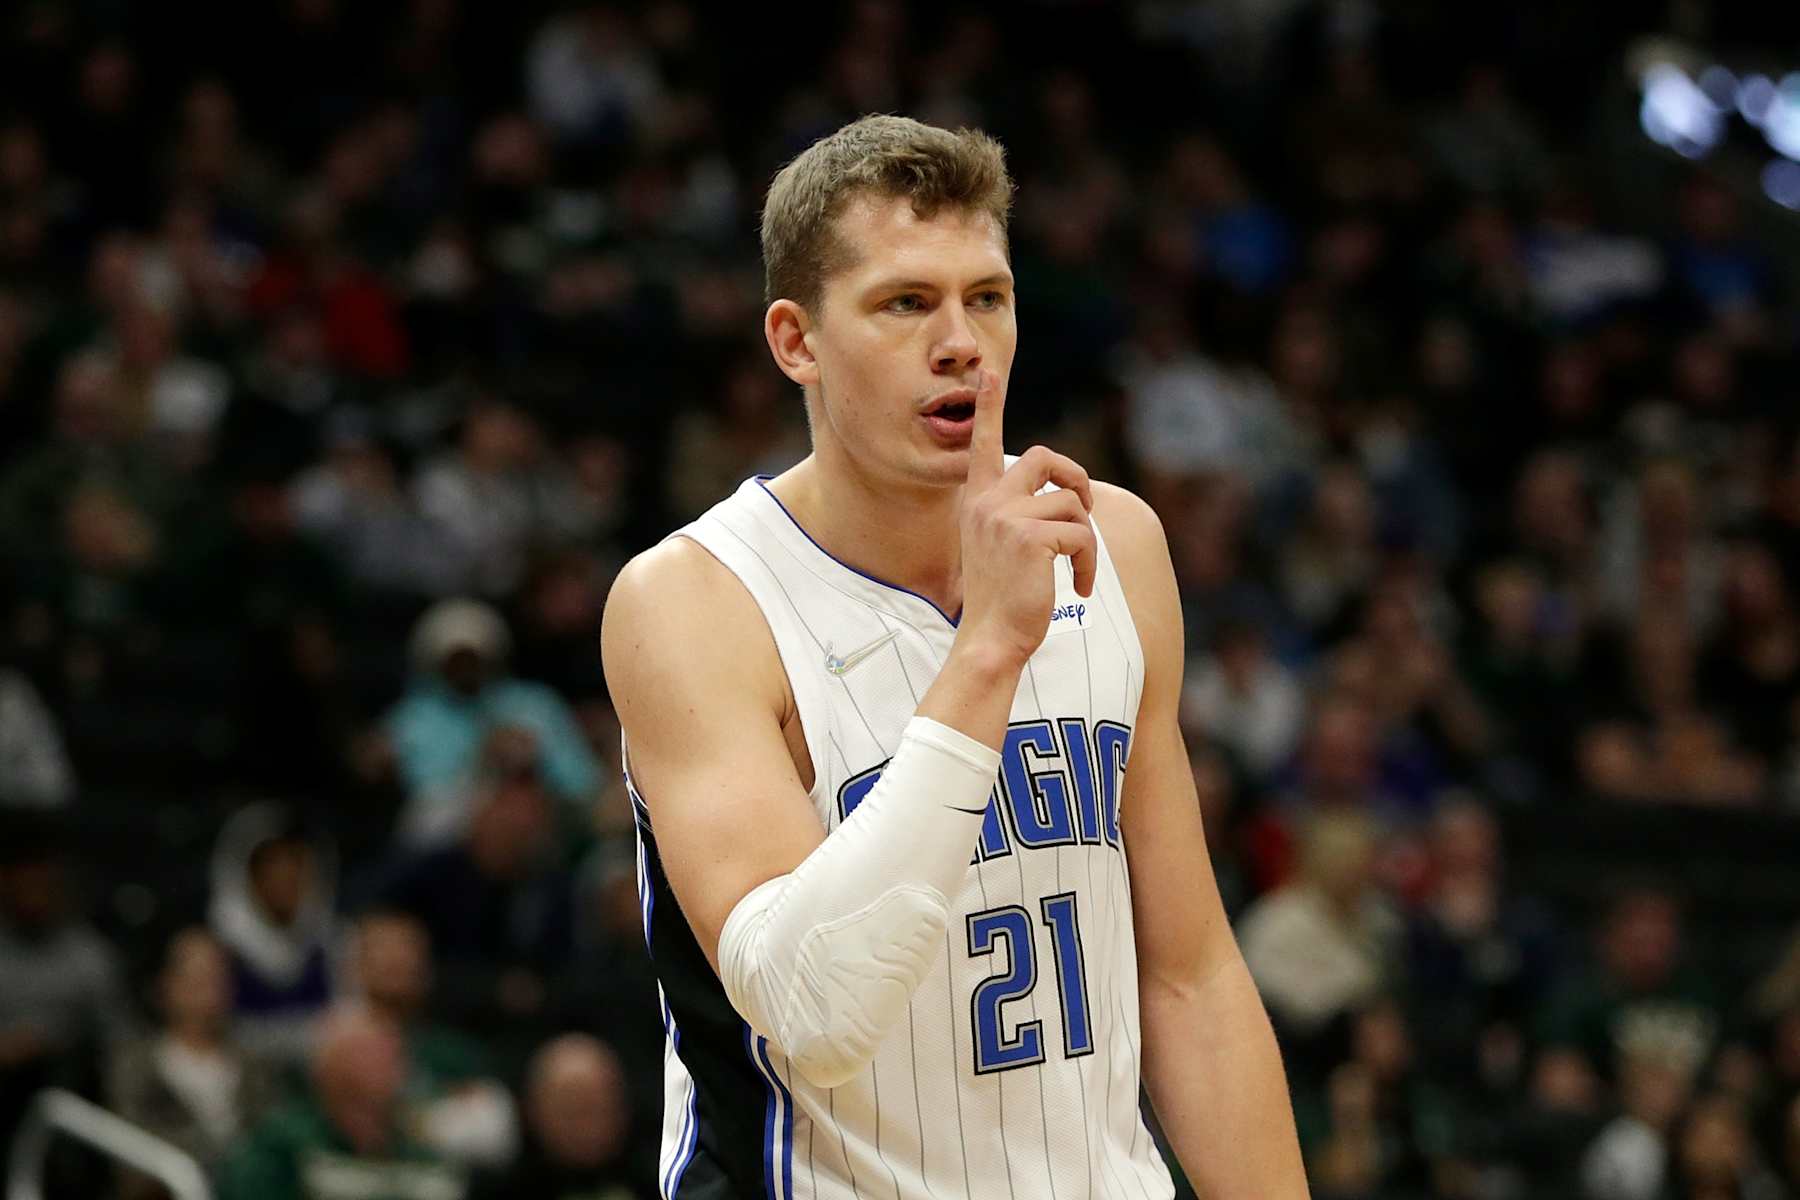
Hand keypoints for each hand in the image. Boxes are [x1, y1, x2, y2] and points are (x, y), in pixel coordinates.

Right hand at [955, 369, 1095, 670]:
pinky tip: (1076, 587)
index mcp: (977, 501)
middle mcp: (987, 501)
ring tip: (1076, 572)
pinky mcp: (1031, 537)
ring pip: (1072, 504)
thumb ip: (1015, 515)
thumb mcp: (999, 548)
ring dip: (1085, 541)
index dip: (990, 406)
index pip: (984, 443)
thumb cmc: (1000, 601)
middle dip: (1077, 477)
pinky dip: (1088, 562)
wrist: (989, 640)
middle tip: (1085, 507)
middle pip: (1047, 458)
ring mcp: (1006, 516)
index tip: (988, 372)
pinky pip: (1081, 533)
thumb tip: (1060, 498)